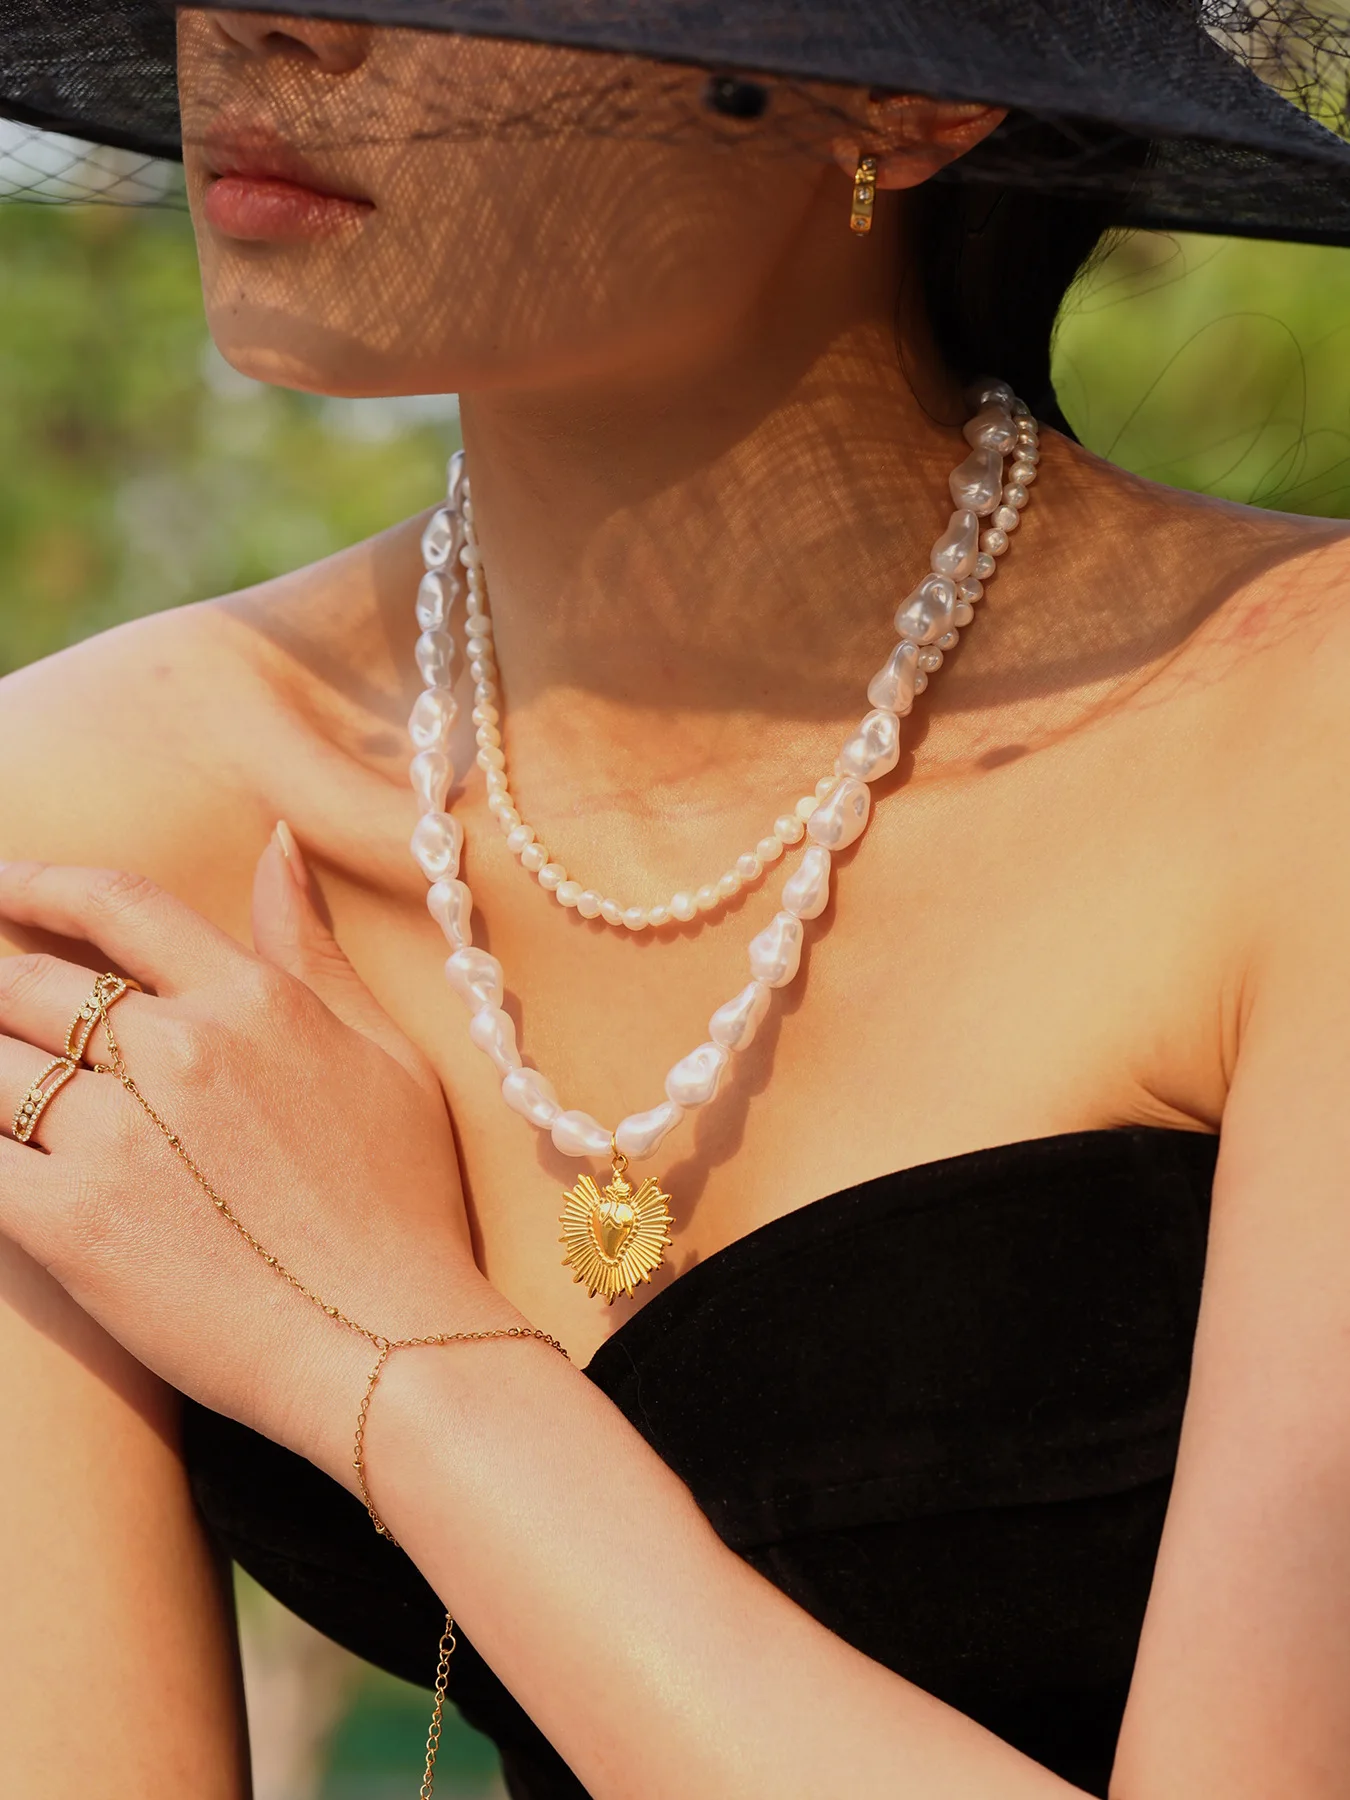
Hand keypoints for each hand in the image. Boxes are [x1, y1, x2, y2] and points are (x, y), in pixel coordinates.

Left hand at [0, 833, 512, 1484]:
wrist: (389, 1345)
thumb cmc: (405, 1206)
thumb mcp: (387, 1056)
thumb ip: (312, 952)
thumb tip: (273, 848)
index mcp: (251, 1000)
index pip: (117, 906)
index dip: (39, 883)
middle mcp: (177, 1047)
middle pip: (30, 982)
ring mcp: (116, 1133)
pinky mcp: (69, 1222)